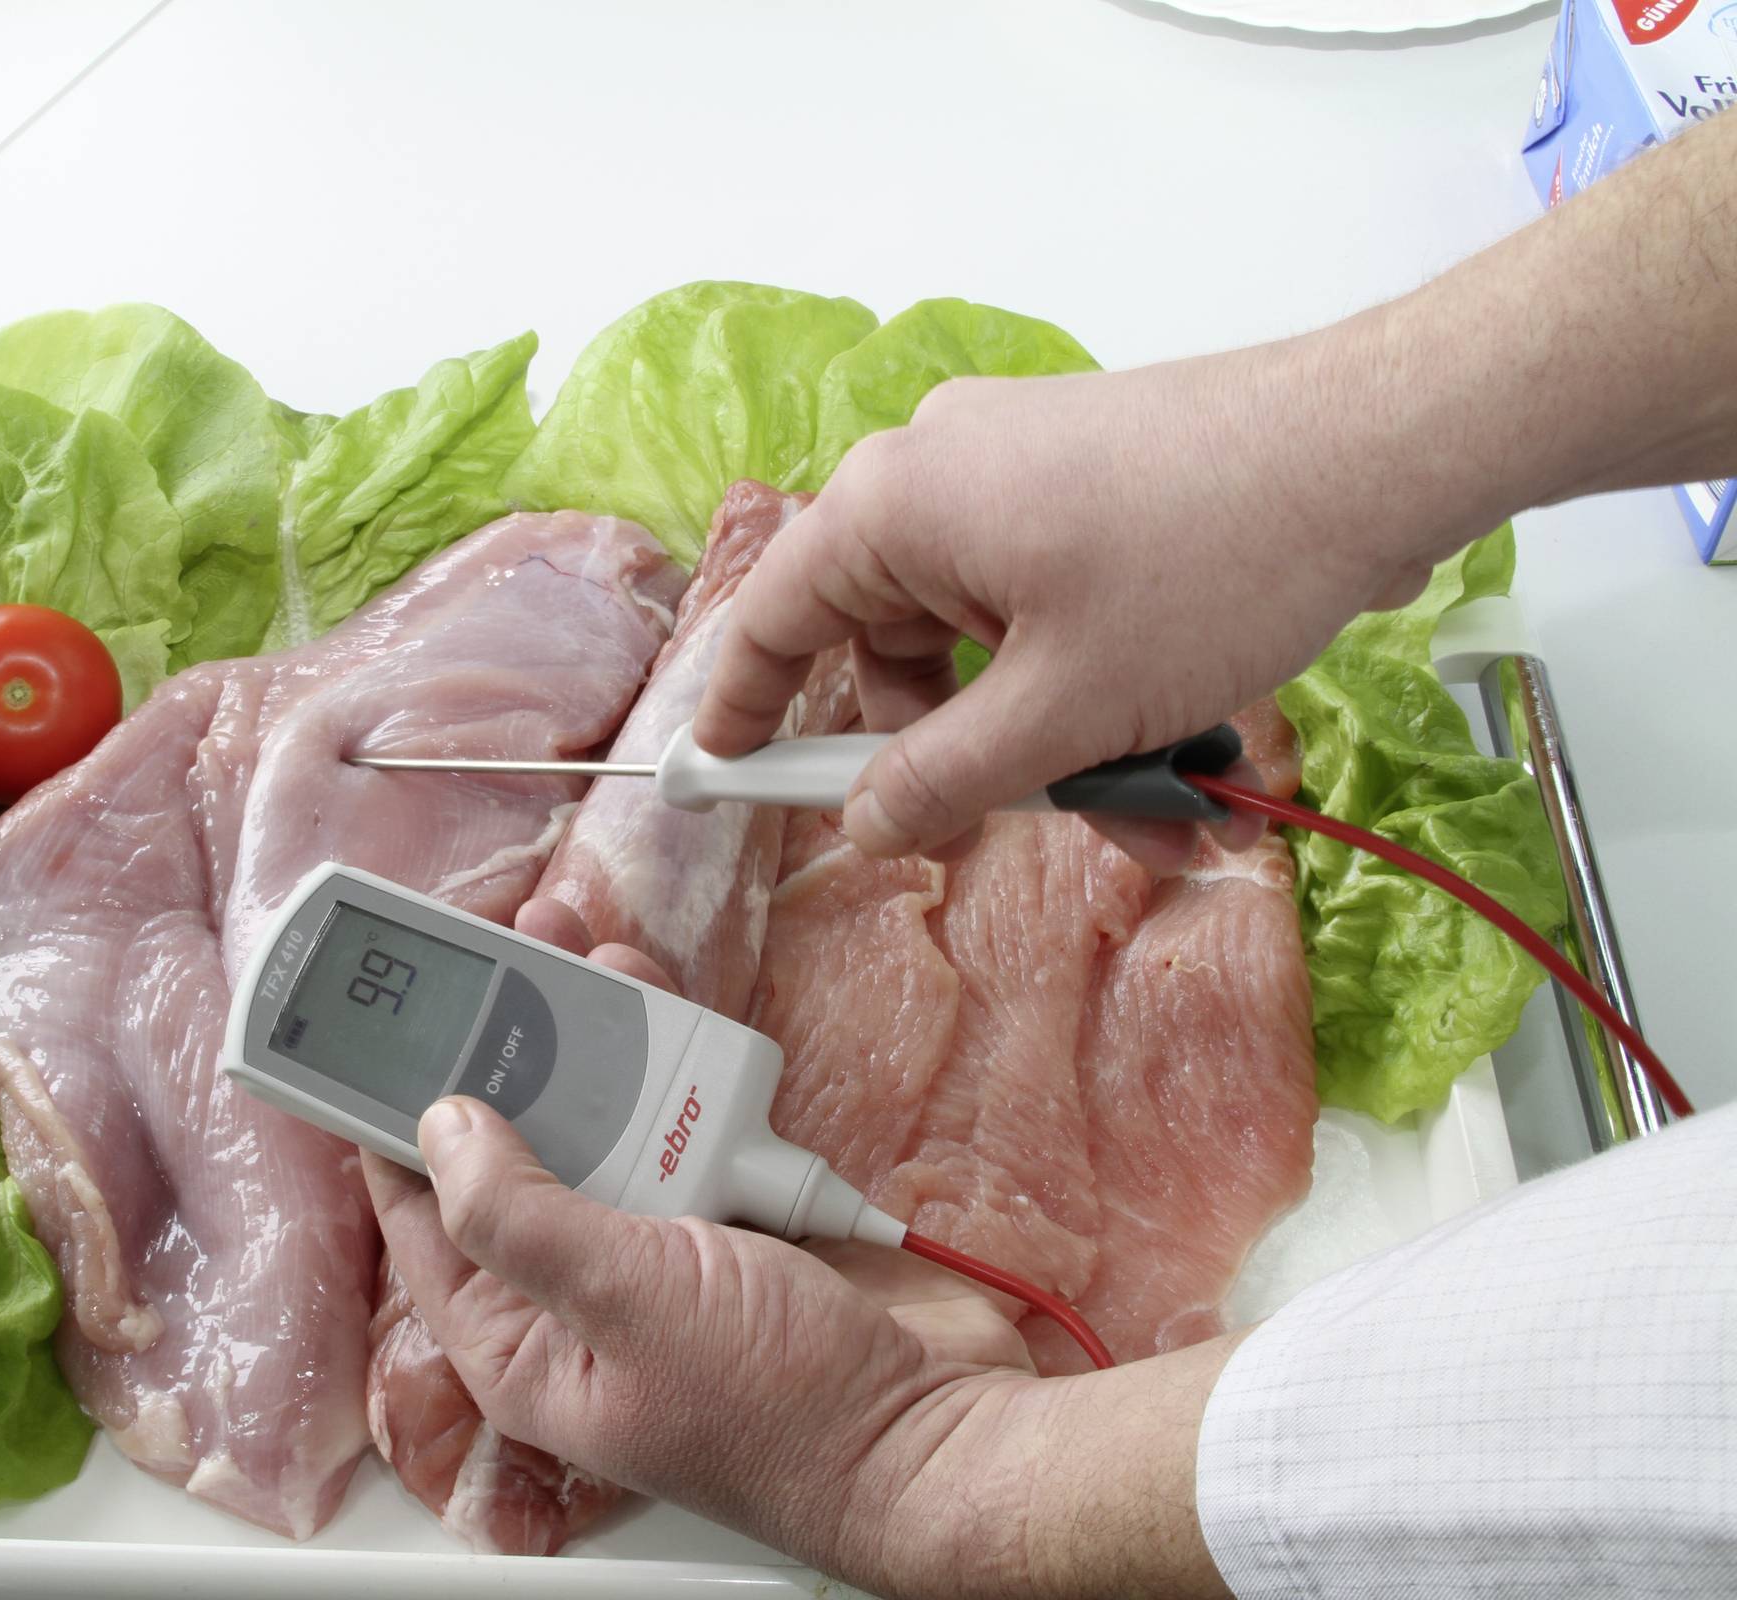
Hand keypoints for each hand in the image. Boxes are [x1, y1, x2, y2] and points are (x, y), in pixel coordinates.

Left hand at [369, 909, 1037, 1591]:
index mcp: (521, 1342)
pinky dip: (670, 1050)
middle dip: (503, 1049)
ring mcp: (661, 1244)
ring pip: (601, 1115)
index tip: (373, 1037)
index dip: (391, 1125)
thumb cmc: (782, 1412)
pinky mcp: (732, 1205)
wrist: (936, 1429)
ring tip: (565, 945)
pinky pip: (681, 1110)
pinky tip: (651, 996)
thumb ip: (519, 1216)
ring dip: (586, 1032)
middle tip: (488, 959)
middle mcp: (580, 1290)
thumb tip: (439, 1129)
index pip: (422, 1219)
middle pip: (515, 1148)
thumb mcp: (622, 1302)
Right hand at [692, 345, 1458, 864]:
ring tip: (1154, 804)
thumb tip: (865, 826)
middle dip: (963, 751)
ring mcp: (1020, 465)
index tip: (725, 778)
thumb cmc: (1209, 563)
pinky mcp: (1092, 476)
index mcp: (894, 505)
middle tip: (1016, 821)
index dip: (746, 709)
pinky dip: (1095, 678)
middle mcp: (939, 471)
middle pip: (894, 640)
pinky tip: (1183, 746)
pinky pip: (1052, 601)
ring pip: (991, 636)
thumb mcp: (1062, 708)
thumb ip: (944, 779)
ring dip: (1053, 734)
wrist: (1382, 445)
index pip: (775, 616)